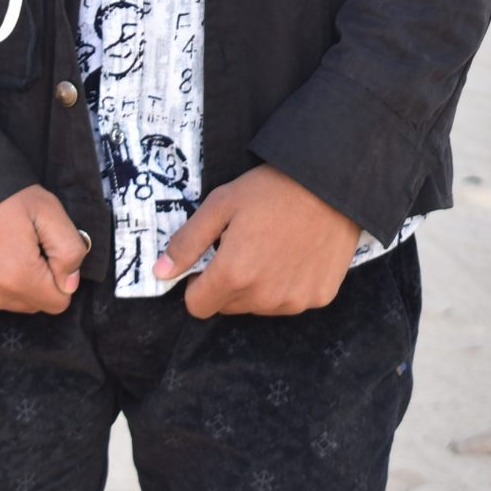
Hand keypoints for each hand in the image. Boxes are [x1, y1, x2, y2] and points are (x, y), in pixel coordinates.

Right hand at [0, 185, 85, 312]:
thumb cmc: (1, 194)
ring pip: (2, 302)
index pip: (57, 302)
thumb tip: (69, 284)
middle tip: (19, 244)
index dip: (57, 275)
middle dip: (32, 280)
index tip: (43, 250)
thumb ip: (70, 250)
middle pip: (29, 304)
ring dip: (4, 281)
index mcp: (17, 277)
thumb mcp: (48, 210)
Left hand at [157, 165, 360, 317]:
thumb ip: (186, 242)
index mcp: (233, 275)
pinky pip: (291, 301)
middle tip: (246, 246)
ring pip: (259, 306)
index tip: (211, 261)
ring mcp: (294, 301)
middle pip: (228, 306)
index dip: (197, 284)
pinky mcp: (319, 297)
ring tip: (273, 248)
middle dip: (228, 283)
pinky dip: (289, 284)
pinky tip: (297, 254)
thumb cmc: (271, 189)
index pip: (197, 307)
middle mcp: (263, 297)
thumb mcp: (220, 205)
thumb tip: (159, 273)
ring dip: (258, 287)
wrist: (331, 184)